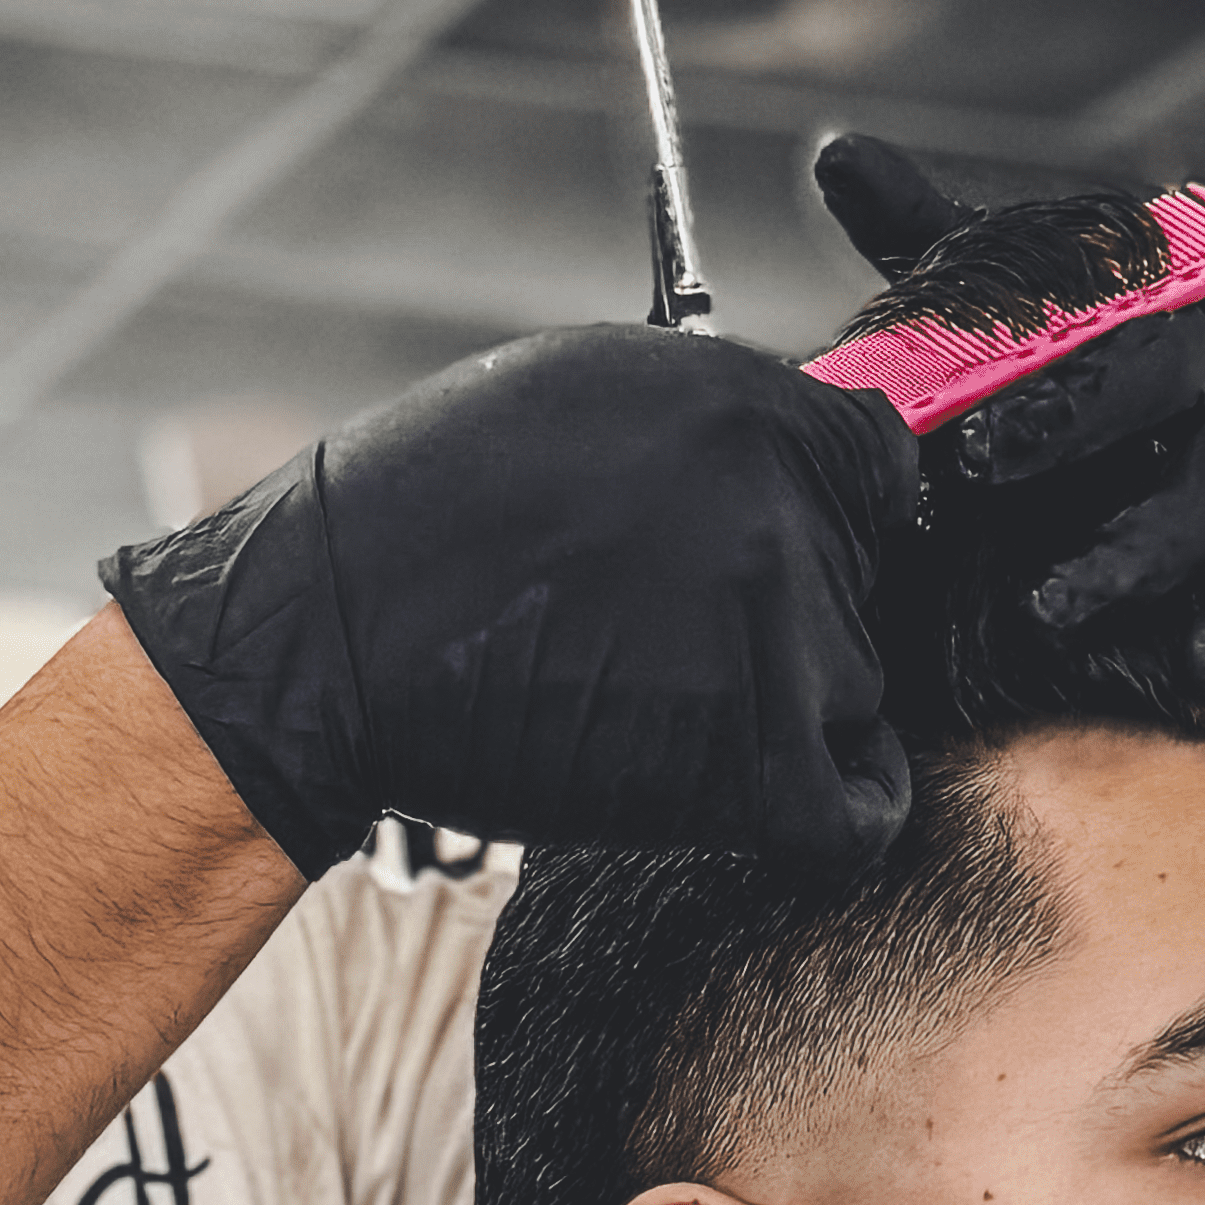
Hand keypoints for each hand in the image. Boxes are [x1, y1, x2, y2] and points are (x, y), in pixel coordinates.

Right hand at [103, 324, 918, 874]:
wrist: (327, 643)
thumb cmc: (421, 518)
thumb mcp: (578, 395)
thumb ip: (709, 420)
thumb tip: (784, 456)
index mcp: (749, 405)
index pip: (878, 468)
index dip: (827, 516)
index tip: (774, 555)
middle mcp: (783, 508)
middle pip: (864, 584)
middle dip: (784, 613)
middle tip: (666, 640)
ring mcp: (781, 636)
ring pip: (850, 689)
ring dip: (777, 706)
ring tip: (649, 702)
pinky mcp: (755, 762)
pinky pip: (858, 808)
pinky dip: (832, 808)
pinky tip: (762, 788)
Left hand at [813, 135, 1204, 691]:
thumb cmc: (1151, 376)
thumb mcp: (1063, 303)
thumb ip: (950, 246)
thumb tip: (838, 155)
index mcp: (1159, 297)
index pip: (1089, 300)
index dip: (1012, 331)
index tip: (941, 386)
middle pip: (1154, 377)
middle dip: (1068, 420)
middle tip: (979, 467)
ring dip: (1131, 557)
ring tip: (1048, 614)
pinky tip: (1202, 666)